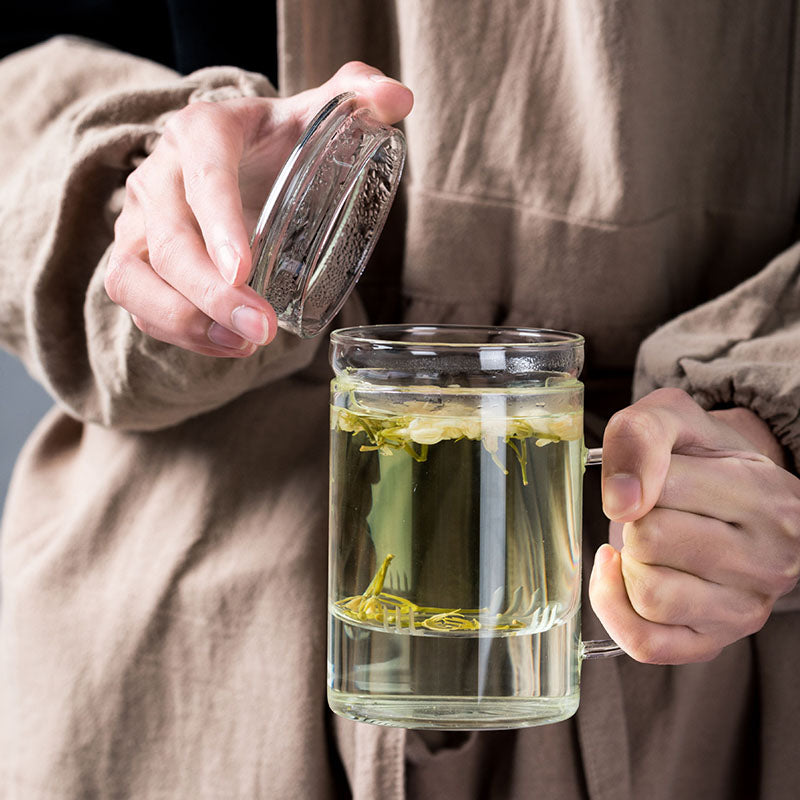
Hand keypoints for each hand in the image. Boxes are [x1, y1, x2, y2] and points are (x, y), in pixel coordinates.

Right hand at [105, 63, 412, 356]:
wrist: (235, 157)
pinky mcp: (137, 259)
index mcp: (202, 132)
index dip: (219, 223)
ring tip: (244, 347)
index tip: (245, 271)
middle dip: (211, 294)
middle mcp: (159, 175)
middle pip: (167, 240)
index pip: (203, 174)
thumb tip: (398, 97)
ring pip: (134, 277)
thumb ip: (356, 99)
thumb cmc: (276, 141)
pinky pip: (138, 303)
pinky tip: (229, 346)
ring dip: (185, 321)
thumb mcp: (315, 113)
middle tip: (262, 331)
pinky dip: (178, 332)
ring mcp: (139, 222)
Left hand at [588, 388, 799, 663]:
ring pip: (647, 594)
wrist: (731, 489)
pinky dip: (614, 609)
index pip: (663, 488)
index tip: (653, 475)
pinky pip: (645, 643)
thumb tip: (620, 502)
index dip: (638, 476)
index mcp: (764, 493)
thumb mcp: (671, 416)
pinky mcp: (714, 641)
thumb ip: (641, 437)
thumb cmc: (697, 453)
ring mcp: (745, 608)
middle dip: (633, 519)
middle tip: (652, 509)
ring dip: (628, 563)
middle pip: (650, 543)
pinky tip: (619, 575)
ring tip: (647, 543)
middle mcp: (769, 558)